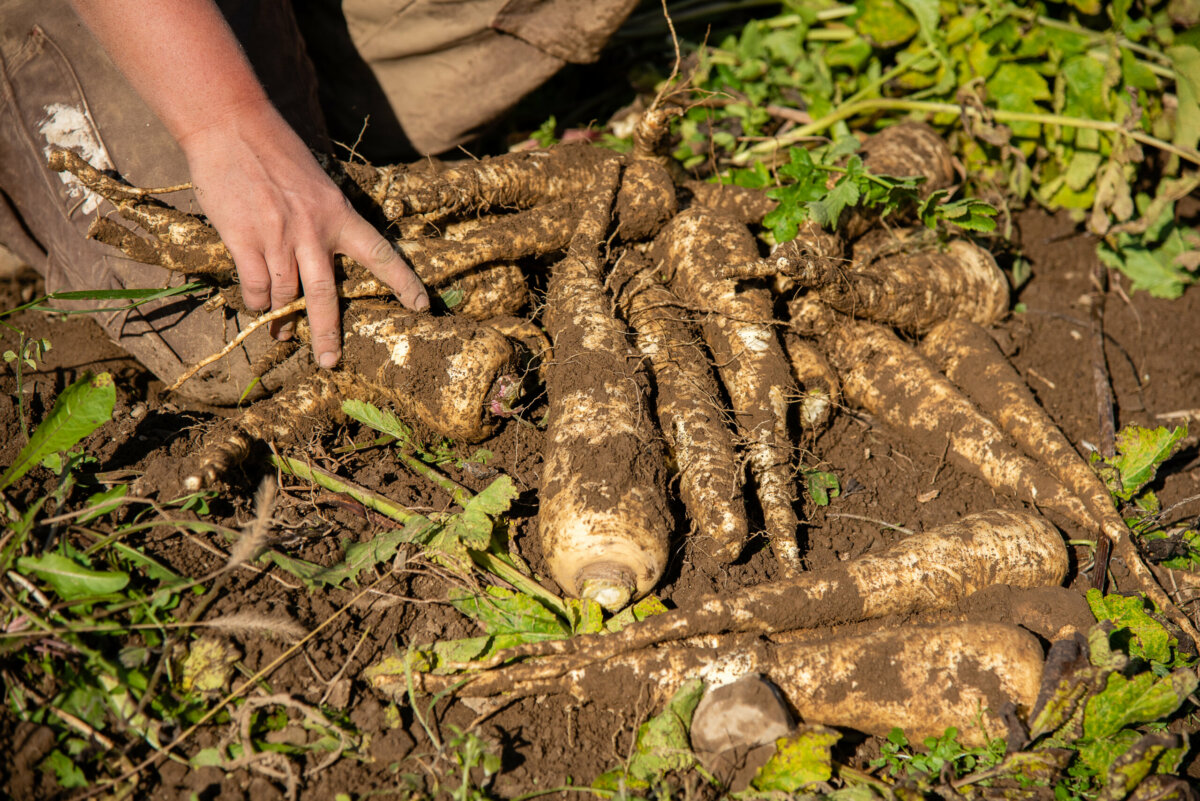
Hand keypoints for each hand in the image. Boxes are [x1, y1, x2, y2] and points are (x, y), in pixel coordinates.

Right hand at [180, 103, 428, 367]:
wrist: (231, 124)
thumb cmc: (273, 149)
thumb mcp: (315, 181)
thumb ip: (323, 217)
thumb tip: (317, 254)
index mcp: (338, 214)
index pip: (381, 254)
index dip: (404, 282)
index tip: (423, 305)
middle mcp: (314, 231)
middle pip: (326, 296)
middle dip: (328, 334)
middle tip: (331, 361)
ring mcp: (279, 238)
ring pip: (285, 295)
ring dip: (281, 318)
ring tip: (281, 332)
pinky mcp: (245, 240)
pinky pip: (255, 287)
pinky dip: (255, 302)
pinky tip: (256, 305)